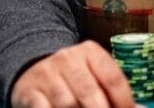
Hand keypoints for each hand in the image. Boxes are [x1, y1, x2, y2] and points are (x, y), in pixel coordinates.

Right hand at [10, 40, 135, 107]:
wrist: (32, 69)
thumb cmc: (73, 76)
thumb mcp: (93, 74)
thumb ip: (113, 90)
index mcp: (90, 51)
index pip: (113, 78)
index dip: (124, 101)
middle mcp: (68, 59)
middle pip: (91, 93)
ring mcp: (47, 74)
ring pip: (68, 103)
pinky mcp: (29, 91)